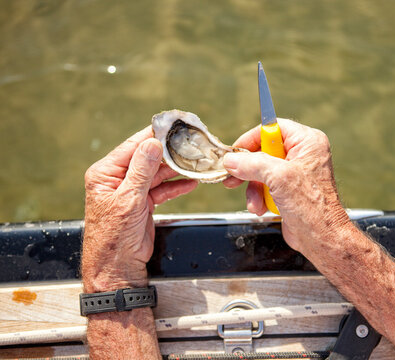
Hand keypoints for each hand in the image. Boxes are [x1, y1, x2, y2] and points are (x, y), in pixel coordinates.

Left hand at [82, 126, 196, 291]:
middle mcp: (117, 179)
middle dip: (169, 153)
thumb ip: (141, 170)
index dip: (153, 135)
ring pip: (157, 173)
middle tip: (189, 145)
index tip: (172, 127)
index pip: (132, 147)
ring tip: (194, 163)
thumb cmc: (113, 237)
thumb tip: (151, 143)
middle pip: (147, 158)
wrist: (117, 267)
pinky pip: (161, 189)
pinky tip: (190, 182)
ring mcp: (131, 191)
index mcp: (105, 173)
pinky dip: (176, 186)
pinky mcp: (142, 203)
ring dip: (175, 170)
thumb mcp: (128, 199)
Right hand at [223, 118, 349, 252]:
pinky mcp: (289, 190)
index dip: (252, 138)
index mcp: (307, 142)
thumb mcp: (277, 177)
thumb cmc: (311, 206)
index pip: (273, 128)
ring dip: (253, 188)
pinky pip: (266, 186)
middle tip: (232, 176)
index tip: (235, 151)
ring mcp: (296, 173)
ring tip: (255, 202)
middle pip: (264, 150)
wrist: (320, 238)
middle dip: (248, 168)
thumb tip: (231, 159)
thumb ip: (252, 163)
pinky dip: (259, 197)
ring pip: (261, 171)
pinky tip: (261, 208)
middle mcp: (303, 154)